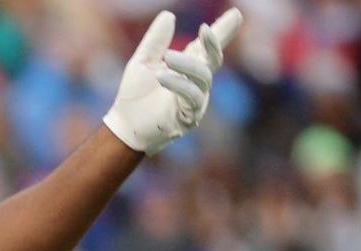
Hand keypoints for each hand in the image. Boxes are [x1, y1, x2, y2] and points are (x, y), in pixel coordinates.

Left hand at [103, 8, 242, 155]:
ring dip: (187, 65)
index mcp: (187, 66)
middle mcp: (196, 81)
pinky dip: (179, 84)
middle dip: (215, 43)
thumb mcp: (142, 62)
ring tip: (168, 56)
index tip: (236, 14)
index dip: (223, 31)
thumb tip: (169, 15)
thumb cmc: (134, 95)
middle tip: (206, 28)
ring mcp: (196, 99)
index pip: (207, 46)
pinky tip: (162, 76)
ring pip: (203, 77)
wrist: (124, 126)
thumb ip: (155, 41)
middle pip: (214, 59)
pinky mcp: (190, 116)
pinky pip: (191, 97)